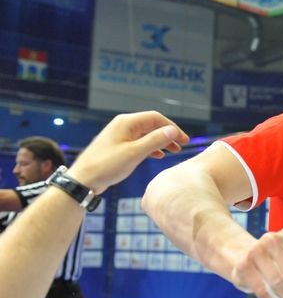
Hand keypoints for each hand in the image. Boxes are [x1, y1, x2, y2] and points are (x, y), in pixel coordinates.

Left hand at [69, 111, 189, 193]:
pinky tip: (158, 155)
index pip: (156, 118)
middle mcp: (123, 125)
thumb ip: (155, 140)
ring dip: (161, 141)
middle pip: (152, 125)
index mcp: (126, 122)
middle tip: (182, 145)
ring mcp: (120, 136)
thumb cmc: (106, 165)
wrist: (83, 179)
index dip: (172, 128)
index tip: (184, 140)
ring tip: (174, 151)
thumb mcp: (134, 153)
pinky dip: (151, 147)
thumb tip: (173, 131)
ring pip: (146, 134)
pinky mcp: (119, 146)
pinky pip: (139, 142)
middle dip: (168, 134)